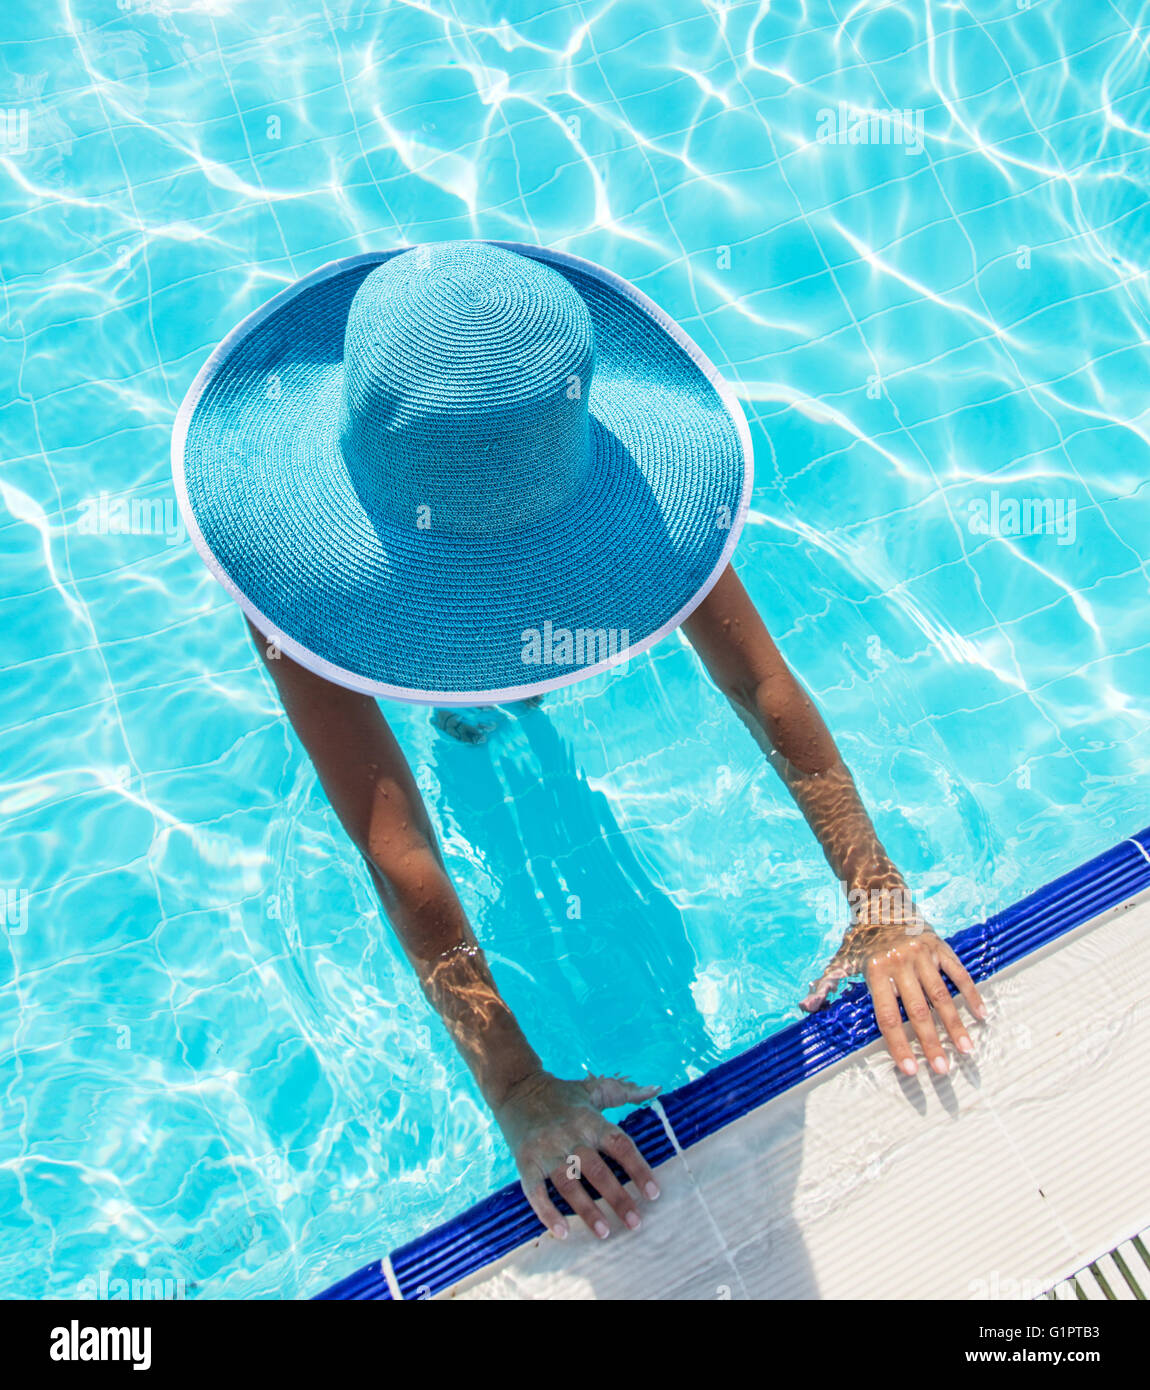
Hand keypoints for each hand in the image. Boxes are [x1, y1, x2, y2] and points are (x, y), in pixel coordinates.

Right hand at [492, 1070, 661, 1239]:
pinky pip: (535, 1191)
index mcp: (590, 1119)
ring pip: (569, 1185)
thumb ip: (626, 1092)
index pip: (620, 1144)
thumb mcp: (595, 1088)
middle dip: (618, 1198)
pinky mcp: (525, 1161)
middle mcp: (570, 1135)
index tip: (654, 1193)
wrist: (517, 1086)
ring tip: (605, 1233)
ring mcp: (546, 1149)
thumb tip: (657, 1088)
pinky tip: (562, 1232)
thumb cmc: (562, 1092)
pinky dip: (547, 1212)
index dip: (638, 1169)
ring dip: (587, 1211)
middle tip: (635, 1222)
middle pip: (597, 1170)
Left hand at [801, 888, 986, 1075]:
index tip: (910, 1070)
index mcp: (876, 970)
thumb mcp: (842, 958)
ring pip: (941, 996)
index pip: (887, 1015)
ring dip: (955, 1025)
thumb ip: (827, 983)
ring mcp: (923, 955)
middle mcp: (900, 963)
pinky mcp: (940, 947)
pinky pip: (959, 973)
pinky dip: (971, 994)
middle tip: (942, 1071)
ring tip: (965, 1051)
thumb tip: (806, 1007)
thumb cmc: (861, 938)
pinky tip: (981, 1015)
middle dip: (930, 1043)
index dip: (898, 1044)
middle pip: (917, 1011)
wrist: (882, 900)